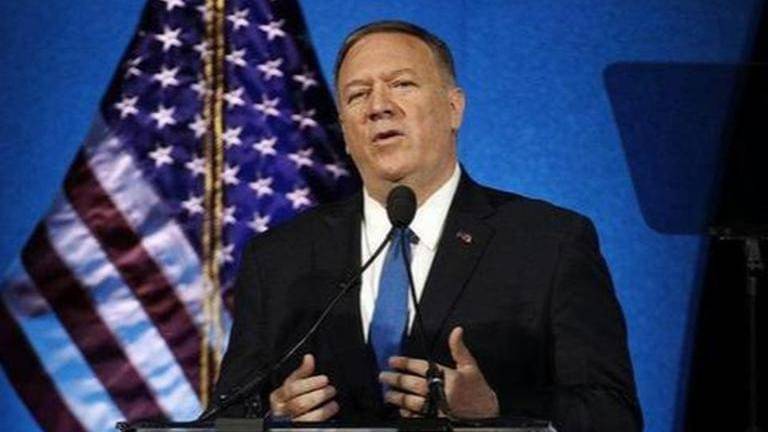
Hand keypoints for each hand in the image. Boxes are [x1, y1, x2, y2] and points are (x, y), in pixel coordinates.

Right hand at [269, 354, 338, 420]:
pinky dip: (323, 421)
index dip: (310, 383)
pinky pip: (312, 427)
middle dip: (318, 395)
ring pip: (306, 419)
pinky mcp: (299, 430)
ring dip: (323, 410)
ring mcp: (290, 424)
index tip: (324, 379)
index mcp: (277, 397)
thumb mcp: (291, 385)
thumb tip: (309, 358)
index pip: (292, 388)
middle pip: (299, 403)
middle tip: (330, 390)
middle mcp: (281, 412)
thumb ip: (301, 373)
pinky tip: (330, 416)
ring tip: (333, 404)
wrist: (282, 423)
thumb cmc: (287, 402)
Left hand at [379, 327, 498, 418]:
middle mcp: (441, 393)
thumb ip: (459, 349)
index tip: (393, 361)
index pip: (421, 367)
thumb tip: (456, 331)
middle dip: (396, 379)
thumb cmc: (478, 391)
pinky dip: (407, 413)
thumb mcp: (471, 367)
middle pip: (412, 384)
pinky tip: (401, 408)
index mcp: (450, 378)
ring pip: (411, 402)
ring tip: (388, 393)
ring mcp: (438, 408)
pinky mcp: (436, 420)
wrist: (486, 415)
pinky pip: (417, 417)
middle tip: (383, 376)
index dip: (405, 363)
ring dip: (397, 397)